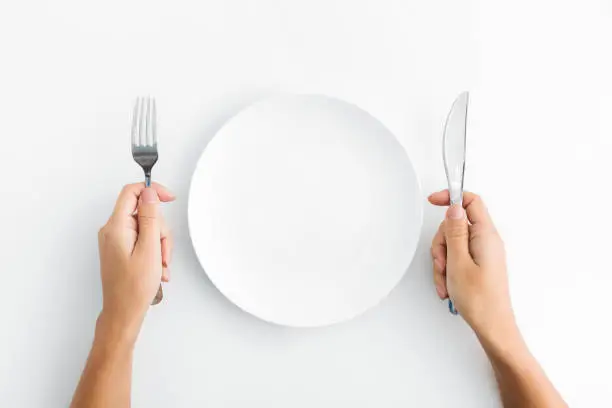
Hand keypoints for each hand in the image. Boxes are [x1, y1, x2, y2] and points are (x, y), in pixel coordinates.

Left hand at [97, 183, 174, 341]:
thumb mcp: (149, 249)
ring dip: (159, 245)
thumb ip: (150, 218)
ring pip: (147, 228)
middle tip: (162, 252)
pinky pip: (142, 240)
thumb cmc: (133, 287)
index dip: (152, 190)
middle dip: (160, 231)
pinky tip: (156, 268)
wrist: (123, 312)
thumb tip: (149, 194)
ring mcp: (116, 240)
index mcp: (116, 227)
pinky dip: (153, 252)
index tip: (169, 197)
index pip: (132, 192)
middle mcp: (112, 230)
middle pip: (144, 213)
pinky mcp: (121, 249)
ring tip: (160, 265)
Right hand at [429, 190, 515, 340]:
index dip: (451, 198)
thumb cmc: (480, 300)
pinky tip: (448, 286)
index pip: (471, 202)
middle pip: (455, 225)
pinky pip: (457, 257)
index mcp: (486, 236)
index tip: (433, 201)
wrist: (493, 327)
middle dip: (441, 243)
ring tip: (446, 280)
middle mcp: (487, 241)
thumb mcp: (459, 262)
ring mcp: (483, 253)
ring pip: (452, 243)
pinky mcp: (479, 264)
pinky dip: (448, 269)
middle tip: (442, 262)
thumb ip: (455, 232)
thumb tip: (454, 208)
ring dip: (443, 260)